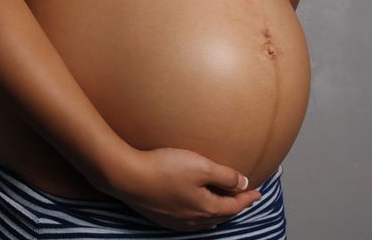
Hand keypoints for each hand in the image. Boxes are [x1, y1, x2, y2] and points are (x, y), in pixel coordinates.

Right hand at [104, 147, 261, 231]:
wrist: (128, 177)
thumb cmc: (164, 168)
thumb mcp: (200, 166)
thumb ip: (225, 175)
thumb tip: (244, 183)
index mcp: (205, 208)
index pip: (234, 205)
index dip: (247, 198)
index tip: (257, 192)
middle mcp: (193, 219)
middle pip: (220, 215)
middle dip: (234, 206)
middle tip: (243, 198)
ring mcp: (176, 220)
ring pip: (204, 220)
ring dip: (217, 211)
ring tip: (222, 204)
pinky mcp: (162, 217)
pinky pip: (189, 220)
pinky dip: (200, 213)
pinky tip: (195, 208)